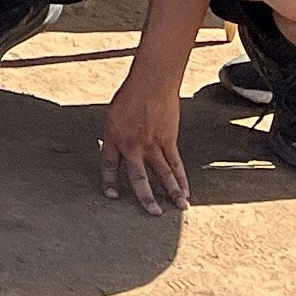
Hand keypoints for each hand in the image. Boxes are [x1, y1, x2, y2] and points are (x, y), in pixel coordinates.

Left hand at [98, 62, 190, 216]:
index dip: (109, 181)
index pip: (109, 165)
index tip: (112, 196)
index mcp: (114, 138)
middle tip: (152, 212)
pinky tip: (186, 191)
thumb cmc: (130, 94)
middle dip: (145, 197)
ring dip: (172, 193)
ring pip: (163, 174)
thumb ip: (116, 134)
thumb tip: (119, 146)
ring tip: (178, 208)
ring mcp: (152, 145)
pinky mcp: (168, 141)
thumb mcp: (113, 115)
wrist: (151, 83)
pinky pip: (176, 164)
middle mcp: (133, 145)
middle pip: (139, 177)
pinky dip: (182, 178)